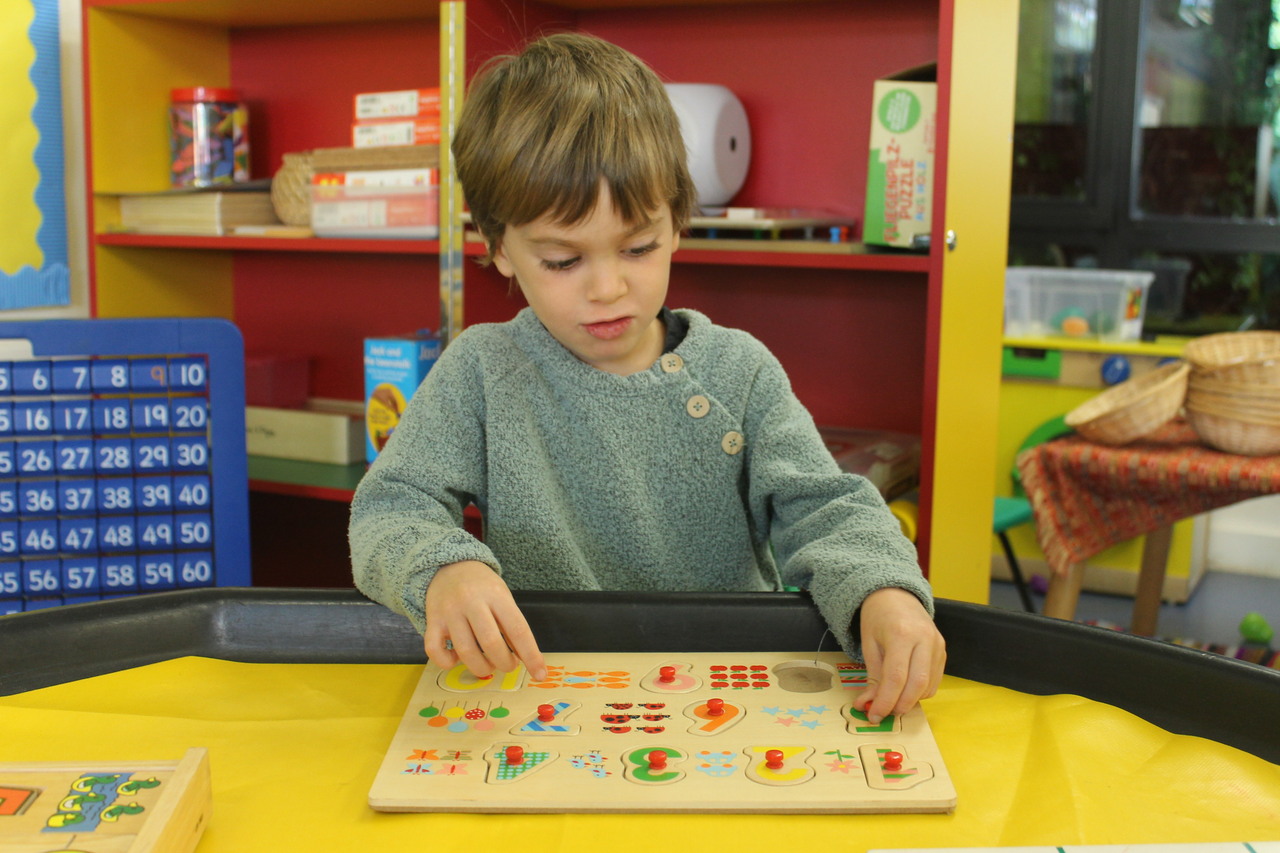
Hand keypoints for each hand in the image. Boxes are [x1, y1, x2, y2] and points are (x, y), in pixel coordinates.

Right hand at [423, 560, 547, 680]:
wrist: (450, 566)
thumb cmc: (482, 587)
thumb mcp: (503, 597)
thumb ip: (511, 626)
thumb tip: (525, 659)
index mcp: (496, 595)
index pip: (518, 629)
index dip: (531, 655)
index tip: (540, 674)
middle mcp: (472, 601)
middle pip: (491, 643)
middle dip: (504, 664)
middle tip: (509, 664)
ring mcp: (450, 611)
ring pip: (465, 651)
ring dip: (481, 668)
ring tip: (488, 664)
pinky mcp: (432, 620)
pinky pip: (434, 650)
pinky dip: (447, 662)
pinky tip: (457, 659)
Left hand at [855, 587, 945, 722]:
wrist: (896, 595)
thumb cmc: (878, 617)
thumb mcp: (868, 644)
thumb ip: (872, 676)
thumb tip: (868, 705)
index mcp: (901, 634)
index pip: (896, 678)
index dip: (885, 701)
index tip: (874, 715)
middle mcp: (925, 639)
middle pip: (917, 685)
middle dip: (900, 705)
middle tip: (884, 713)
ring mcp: (937, 644)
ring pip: (928, 686)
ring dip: (910, 700)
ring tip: (892, 700)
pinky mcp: (943, 650)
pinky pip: (934, 681)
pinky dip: (920, 692)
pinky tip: (905, 689)